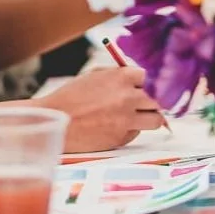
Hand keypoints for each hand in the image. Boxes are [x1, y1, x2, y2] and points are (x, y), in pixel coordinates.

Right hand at [40, 66, 162, 152]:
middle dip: (155, 100)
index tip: (146, 86)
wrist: (54, 121)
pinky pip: (136, 133)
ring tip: (140, 115)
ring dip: (151, 117)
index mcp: (122, 78)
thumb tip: (141, 78)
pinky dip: (132, 129)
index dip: (149, 82)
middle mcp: (128, 98)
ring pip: (156, 120)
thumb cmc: (72, 96)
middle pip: (160, 99)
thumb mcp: (96, 75)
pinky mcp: (120, 138)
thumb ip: (120, 75)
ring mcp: (126, 120)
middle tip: (149, 102)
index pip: (152, 77)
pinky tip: (116, 126)